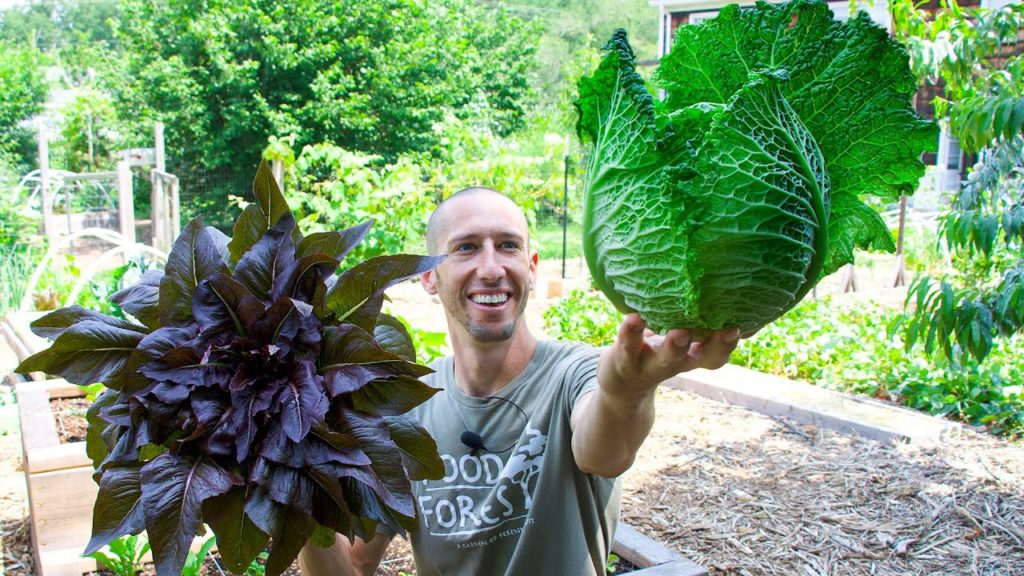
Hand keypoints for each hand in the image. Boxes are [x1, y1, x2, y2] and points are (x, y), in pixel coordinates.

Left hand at [597, 313, 740, 401]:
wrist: (620, 382)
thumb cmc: (657, 347)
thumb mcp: (680, 336)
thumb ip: (699, 318)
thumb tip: (731, 285)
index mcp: (693, 354)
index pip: (719, 352)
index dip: (731, 342)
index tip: (747, 325)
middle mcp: (677, 362)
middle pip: (701, 358)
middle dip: (716, 345)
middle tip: (729, 329)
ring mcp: (651, 364)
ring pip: (666, 359)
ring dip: (676, 346)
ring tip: (682, 331)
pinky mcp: (625, 359)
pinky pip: (628, 345)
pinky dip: (631, 332)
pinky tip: (634, 317)